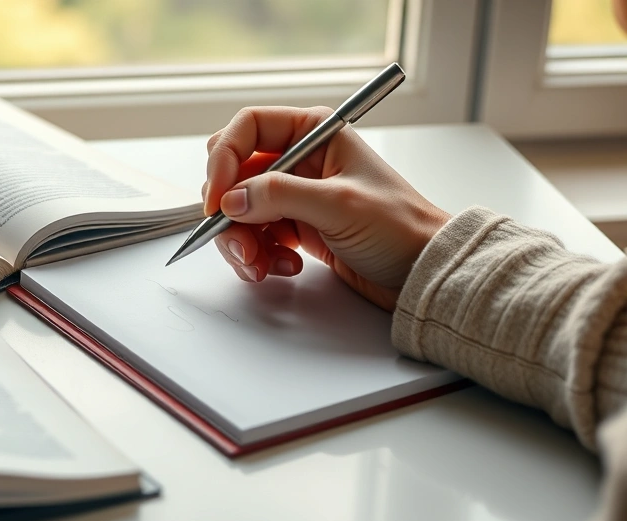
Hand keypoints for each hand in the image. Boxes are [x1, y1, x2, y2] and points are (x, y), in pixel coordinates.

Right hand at [203, 106, 451, 310]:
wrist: (423, 271)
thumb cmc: (401, 227)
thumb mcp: (339, 204)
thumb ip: (280, 196)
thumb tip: (231, 200)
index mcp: (314, 133)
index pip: (247, 128)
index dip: (224, 160)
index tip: (217, 199)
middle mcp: (300, 160)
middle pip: (235, 174)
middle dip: (229, 212)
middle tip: (240, 243)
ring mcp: (295, 196)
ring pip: (239, 211)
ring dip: (241, 241)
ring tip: (261, 266)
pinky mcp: (295, 227)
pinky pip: (255, 236)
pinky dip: (260, 255)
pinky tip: (286, 266)